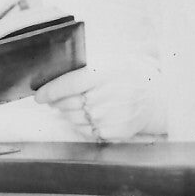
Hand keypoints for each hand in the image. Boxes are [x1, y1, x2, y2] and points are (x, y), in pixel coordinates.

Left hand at [34, 59, 164, 141]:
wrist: (155, 98)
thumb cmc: (127, 77)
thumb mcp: (110, 63)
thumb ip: (85, 69)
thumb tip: (55, 78)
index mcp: (106, 73)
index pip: (71, 83)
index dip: (51, 91)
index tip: (39, 96)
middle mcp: (109, 96)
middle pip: (69, 104)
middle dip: (57, 103)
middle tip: (54, 99)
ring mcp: (112, 116)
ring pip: (75, 119)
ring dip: (68, 115)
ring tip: (75, 106)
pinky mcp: (115, 132)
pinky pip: (87, 132)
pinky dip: (82, 126)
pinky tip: (89, 116)